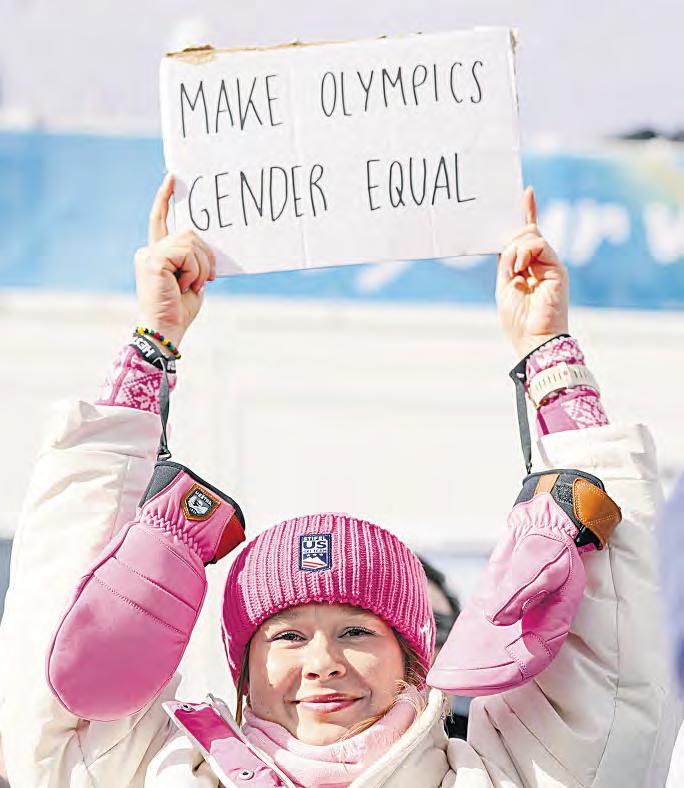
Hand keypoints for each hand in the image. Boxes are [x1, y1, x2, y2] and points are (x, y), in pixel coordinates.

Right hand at [134, 174, 215, 347]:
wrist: (166, 330)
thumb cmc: (179, 310)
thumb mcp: (192, 279)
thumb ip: (194, 260)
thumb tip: (205, 248)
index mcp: (158, 253)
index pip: (160, 219)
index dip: (165, 199)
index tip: (173, 178)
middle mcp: (149, 250)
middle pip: (188, 233)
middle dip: (205, 255)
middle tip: (205, 279)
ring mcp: (149, 254)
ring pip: (190, 243)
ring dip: (201, 267)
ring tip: (192, 286)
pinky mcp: (154, 260)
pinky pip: (187, 253)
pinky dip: (194, 271)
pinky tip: (184, 286)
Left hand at [496, 187, 568, 358]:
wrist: (534, 339)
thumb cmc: (518, 320)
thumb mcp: (505, 286)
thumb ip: (507, 263)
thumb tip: (507, 243)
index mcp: (528, 267)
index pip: (527, 235)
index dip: (527, 214)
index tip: (527, 193)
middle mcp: (542, 263)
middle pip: (525, 232)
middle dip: (510, 242)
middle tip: (507, 266)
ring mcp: (551, 264)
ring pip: (530, 235)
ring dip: (515, 251)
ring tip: (514, 272)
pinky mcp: (558, 268)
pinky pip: (539, 244)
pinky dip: (524, 252)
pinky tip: (520, 269)